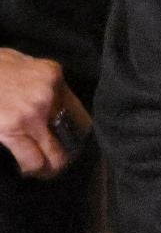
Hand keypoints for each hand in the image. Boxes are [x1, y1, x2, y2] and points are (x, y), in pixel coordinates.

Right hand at [0, 49, 85, 178]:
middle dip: (67, 150)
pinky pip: (31, 159)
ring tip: (45, 170)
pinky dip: (31, 168)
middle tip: (59, 158)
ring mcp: (31, 115)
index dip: (76, 128)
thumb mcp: (18, 61)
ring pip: (55, 154)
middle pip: (72, 134)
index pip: (77, 109)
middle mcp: (48, 95)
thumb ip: (38, 78)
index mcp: (51, 75)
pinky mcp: (11, 130)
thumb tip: (50, 97)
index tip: (70, 138)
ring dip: (51, 165)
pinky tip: (27, 170)